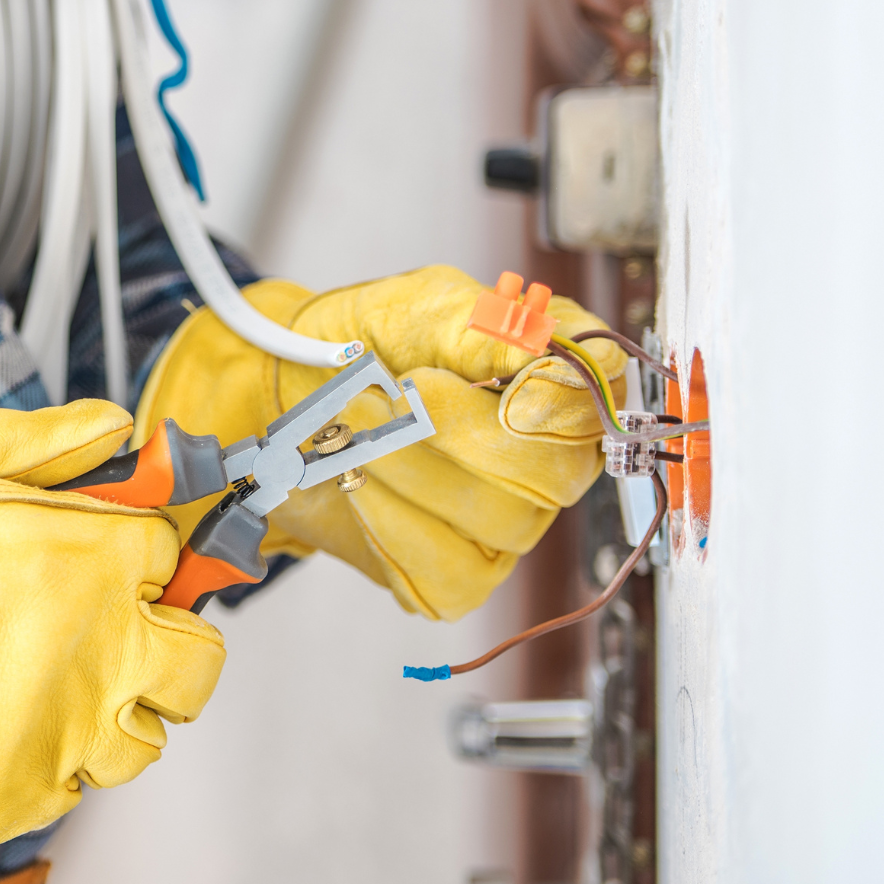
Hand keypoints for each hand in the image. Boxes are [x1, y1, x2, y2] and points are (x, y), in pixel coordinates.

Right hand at [0, 402, 224, 874]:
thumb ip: (35, 444)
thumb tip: (108, 429)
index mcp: (91, 555)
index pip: (170, 558)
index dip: (137, 561)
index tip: (114, 565)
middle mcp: (99, 646)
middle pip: (195, 662)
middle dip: (163, 646)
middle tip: (109, 636)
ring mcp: (64, 730)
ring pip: (142, 740)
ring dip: (108, 715)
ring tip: (42, 691)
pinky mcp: (19, 795)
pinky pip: (69, 792)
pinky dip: (42, 767)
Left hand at [137, 265, 625, 620]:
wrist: (287, 399)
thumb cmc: (361, 346)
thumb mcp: (417, 306)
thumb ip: (479, 321)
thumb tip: (537, 344)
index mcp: (552, 385)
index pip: (595, 404)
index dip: (555, 400)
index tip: (497, 386)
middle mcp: (544, 462)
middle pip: (549, 475)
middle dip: (453, 433)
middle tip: (386, 396)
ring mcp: (505, 525)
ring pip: (497, 522)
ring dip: (408, 471)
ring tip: (355, 433)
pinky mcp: (457, 576)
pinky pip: (449, 575)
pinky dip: (392, 528)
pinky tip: (360, 489)